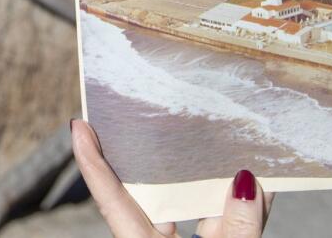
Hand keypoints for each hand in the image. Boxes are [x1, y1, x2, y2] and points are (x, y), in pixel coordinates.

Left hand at [71, 119, 272, 237]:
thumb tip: (247, 182)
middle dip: (156, 153)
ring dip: (205, 176)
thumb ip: (237, 232)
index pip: (114, 204)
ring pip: (186, 208)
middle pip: (150, 194)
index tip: (77, 126)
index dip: (94, 166)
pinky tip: (254, 178)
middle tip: (155, 106)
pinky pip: (213, 223)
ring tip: (220, 131)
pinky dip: (230, 205)